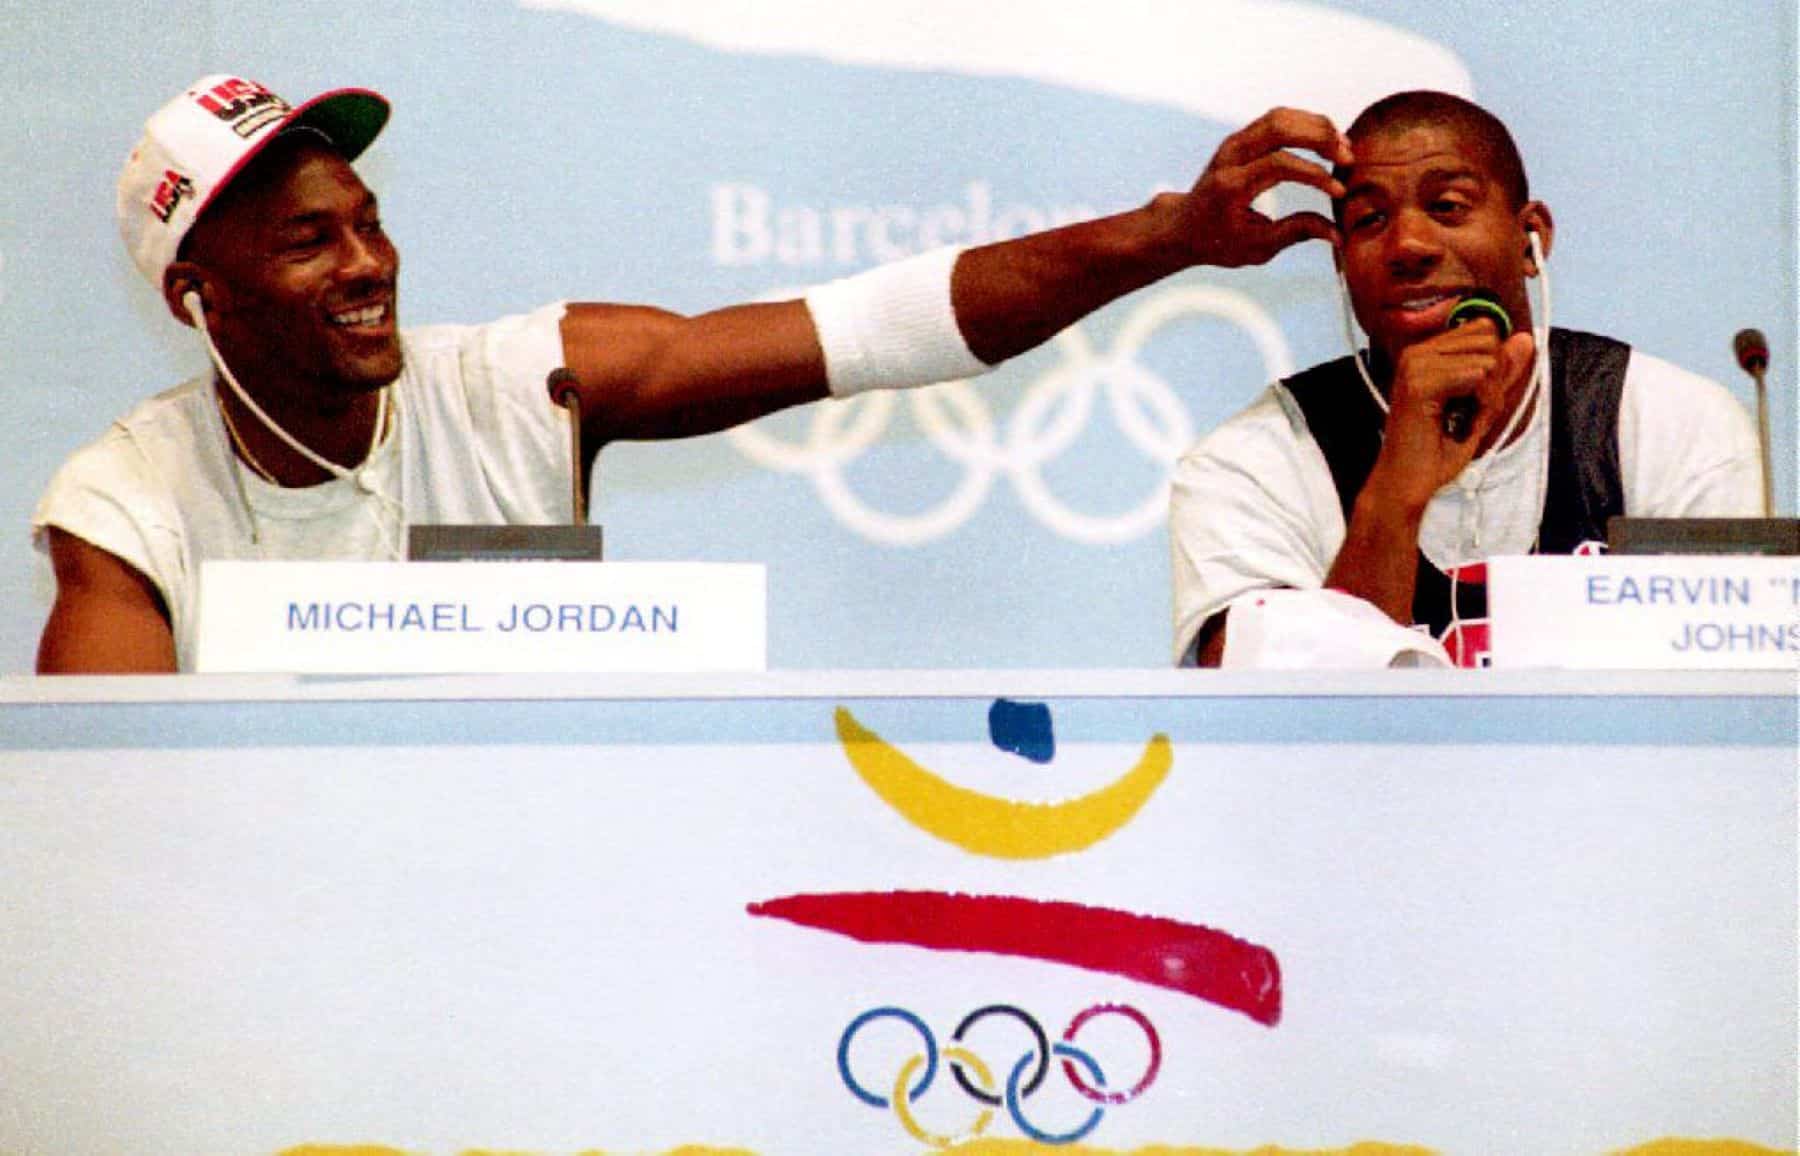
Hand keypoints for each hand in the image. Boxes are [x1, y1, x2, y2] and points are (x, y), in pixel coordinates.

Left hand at [1168, 107, 1352, 268]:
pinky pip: (1278, 118)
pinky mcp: (1242, 137)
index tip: (1338, 191)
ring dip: (1317, 127)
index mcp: (1230, 185)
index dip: (1313, 175)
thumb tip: (1338, 234)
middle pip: (1279, 127)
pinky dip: (1306, 124)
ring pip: (1281, 116)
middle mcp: (1229, 157)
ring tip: (1344, 148)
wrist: (1184, 226)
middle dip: (1320, 138)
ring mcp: (1234, 142)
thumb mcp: (1256, 247)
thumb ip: (1296, 234)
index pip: (1278, 165)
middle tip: (1348, 158)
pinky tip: (1327, 142)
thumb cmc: (1219, 242)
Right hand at [1371, 319, 1536, 510]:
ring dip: (1489, 395)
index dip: (1494, 361)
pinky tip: (1464, 420)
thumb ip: (1501, 372)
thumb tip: (1524, 340)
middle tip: (1473, 410)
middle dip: (1494, 378)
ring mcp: (1415, 365)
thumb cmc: (1435, 451)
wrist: (1407, 482)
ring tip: (1466, 418)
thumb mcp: (1480, 405)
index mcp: (1426, 353)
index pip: (1483, 327)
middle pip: (1488, 338)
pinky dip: (1482, 403)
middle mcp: (1417, 352)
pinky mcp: (1419, 383)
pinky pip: (1478, 376)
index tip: (1476, 395)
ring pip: (1487, 358)